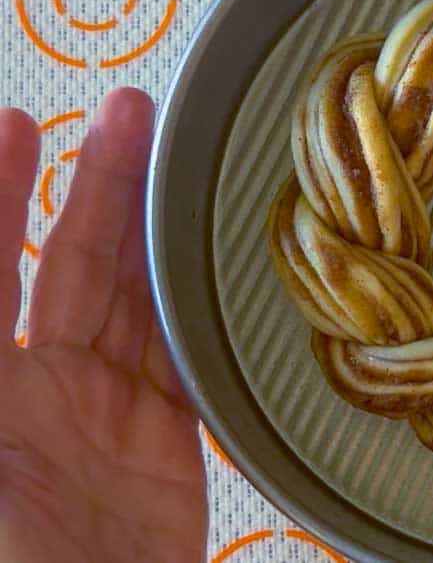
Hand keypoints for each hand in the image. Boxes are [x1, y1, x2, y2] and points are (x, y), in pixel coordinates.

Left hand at [0, 89, 205, 560]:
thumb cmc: (13, 550)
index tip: (16, 122)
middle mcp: (34, 391)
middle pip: (67, 266)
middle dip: (93, 185)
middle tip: (128, 112)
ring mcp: (100, 417)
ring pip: (133, 300)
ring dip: (152, 228)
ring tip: (176, 158)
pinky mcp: (162, 447)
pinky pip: (186, 360)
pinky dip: (202, 306)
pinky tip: (213, 258)